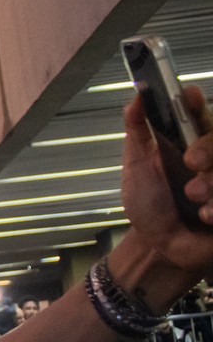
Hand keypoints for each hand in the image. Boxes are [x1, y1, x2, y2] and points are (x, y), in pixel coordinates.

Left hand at [126, 86, 212, 283]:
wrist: (156, 246)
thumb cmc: (148, 203)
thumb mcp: (137, 165)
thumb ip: (138, 130)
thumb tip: (137, 95)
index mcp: (191, 143)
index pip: (201, 114)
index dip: (197, 104)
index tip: (189, 97)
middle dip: (209, 147)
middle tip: (192, 161)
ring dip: (212, 183)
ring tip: (194, 198)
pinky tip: (206, 217)